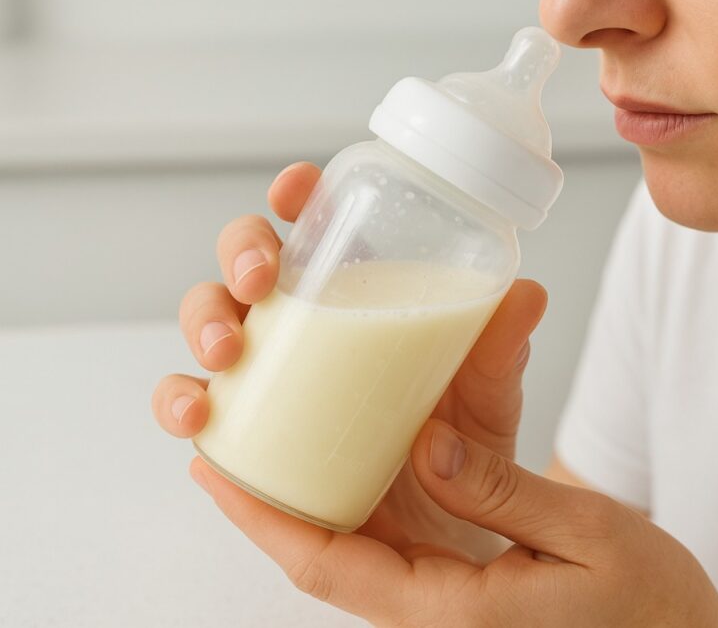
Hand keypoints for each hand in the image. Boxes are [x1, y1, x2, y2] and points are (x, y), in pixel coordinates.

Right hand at [152, 161, 547, 562]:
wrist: (454, 528)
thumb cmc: (466, 442)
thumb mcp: (488, 397)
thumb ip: (502, 351)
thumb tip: (530, 293)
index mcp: (359, 294)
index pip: (317, 227)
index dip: (295, 196)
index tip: (295, 191)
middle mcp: (306, 325)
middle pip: (247, 266)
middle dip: (237, 257)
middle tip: (260, 281)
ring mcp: (272, 375)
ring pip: (210, 326)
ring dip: (201, 329)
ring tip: (223, 360)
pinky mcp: (253, 430)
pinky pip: (202, 409)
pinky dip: (185, 408)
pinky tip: (200, 428)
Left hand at [188, 418, 717, 626]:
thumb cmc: (653, 610)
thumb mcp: (590, 538)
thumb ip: (506, 494)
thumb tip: (430, 446)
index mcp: (451, 612)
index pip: (329, 567)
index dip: (265, 518)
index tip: (216, 470)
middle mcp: (435, 611)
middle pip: (328, 554)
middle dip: (275, 497)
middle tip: (234, 434)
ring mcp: (449, 601)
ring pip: (361, 542)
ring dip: (319, 490)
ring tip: (286, 430)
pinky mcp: (468, 585)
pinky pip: (401, 537)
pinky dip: (373, 492)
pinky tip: (372, 449)